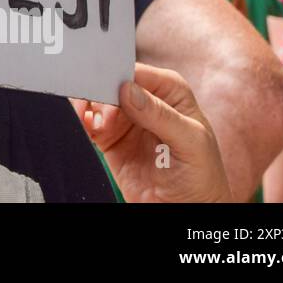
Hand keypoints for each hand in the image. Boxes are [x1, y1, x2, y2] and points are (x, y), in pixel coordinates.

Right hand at [72, 62, 232, 202]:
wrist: (185, 210)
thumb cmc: (201, 176)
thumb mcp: (191, 143)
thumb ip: (161, 115)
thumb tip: (129, 90)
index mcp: (170, 92)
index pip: (137, 72)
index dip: (118, 76)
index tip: (105, 85)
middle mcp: (145, 101)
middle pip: (111, 83)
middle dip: (98, 90)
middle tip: (93, 103)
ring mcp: (126, 119)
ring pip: (96, 99)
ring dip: (87, 105)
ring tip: (91, 120)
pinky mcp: (110, 138)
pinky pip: (88, 122)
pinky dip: (81, 121)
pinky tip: (87, 127)